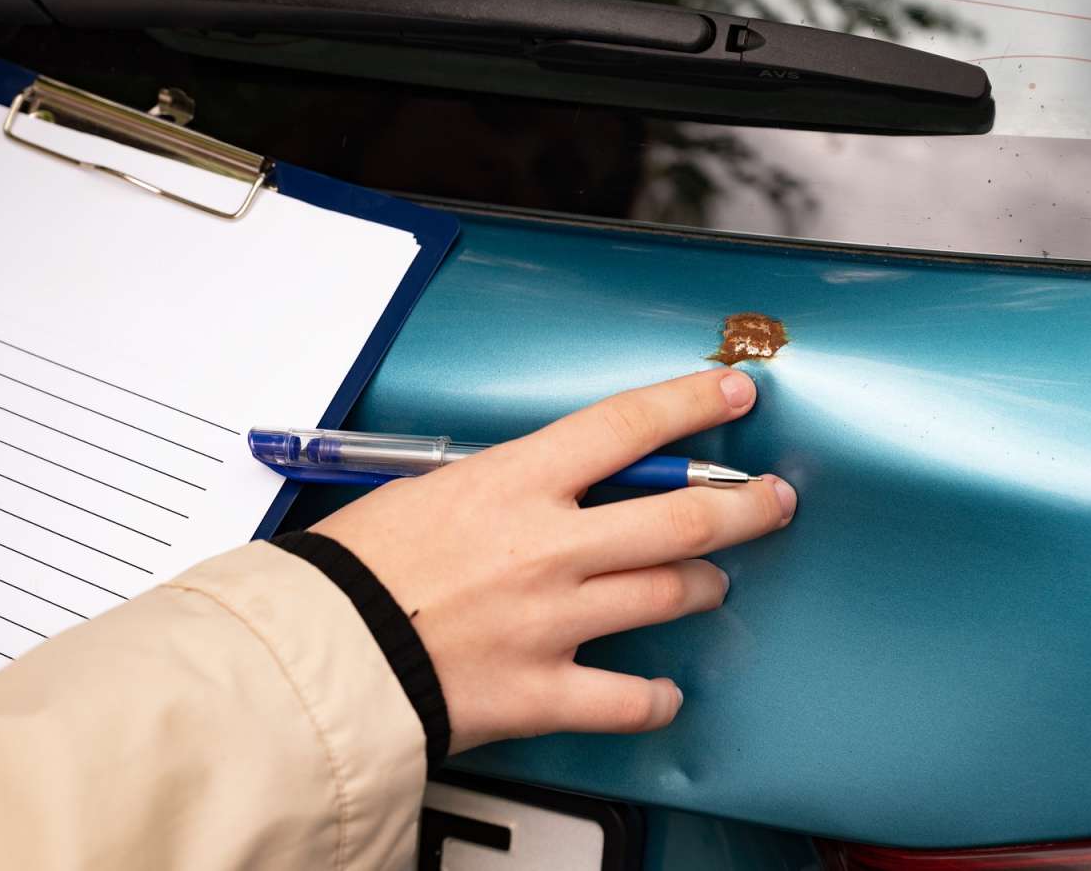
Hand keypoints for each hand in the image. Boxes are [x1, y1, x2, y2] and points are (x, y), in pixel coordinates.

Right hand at [314, 368, 796, 753]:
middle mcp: (548, 546)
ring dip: (705, 584)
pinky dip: (657, 697)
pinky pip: (630, 698)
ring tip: (712, 582)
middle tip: (771, 501)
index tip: (732, 391)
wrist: (318, 653)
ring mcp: (554, 620)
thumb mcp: (426, 490)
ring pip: (671, 593)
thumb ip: (501, 487)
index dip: (692, 402)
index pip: (626, 426)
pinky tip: (664, 691)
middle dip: (745, 505)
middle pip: (683, 514)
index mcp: (513, 483)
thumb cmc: (353, 569)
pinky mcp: (544, 690)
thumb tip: (543, 487)